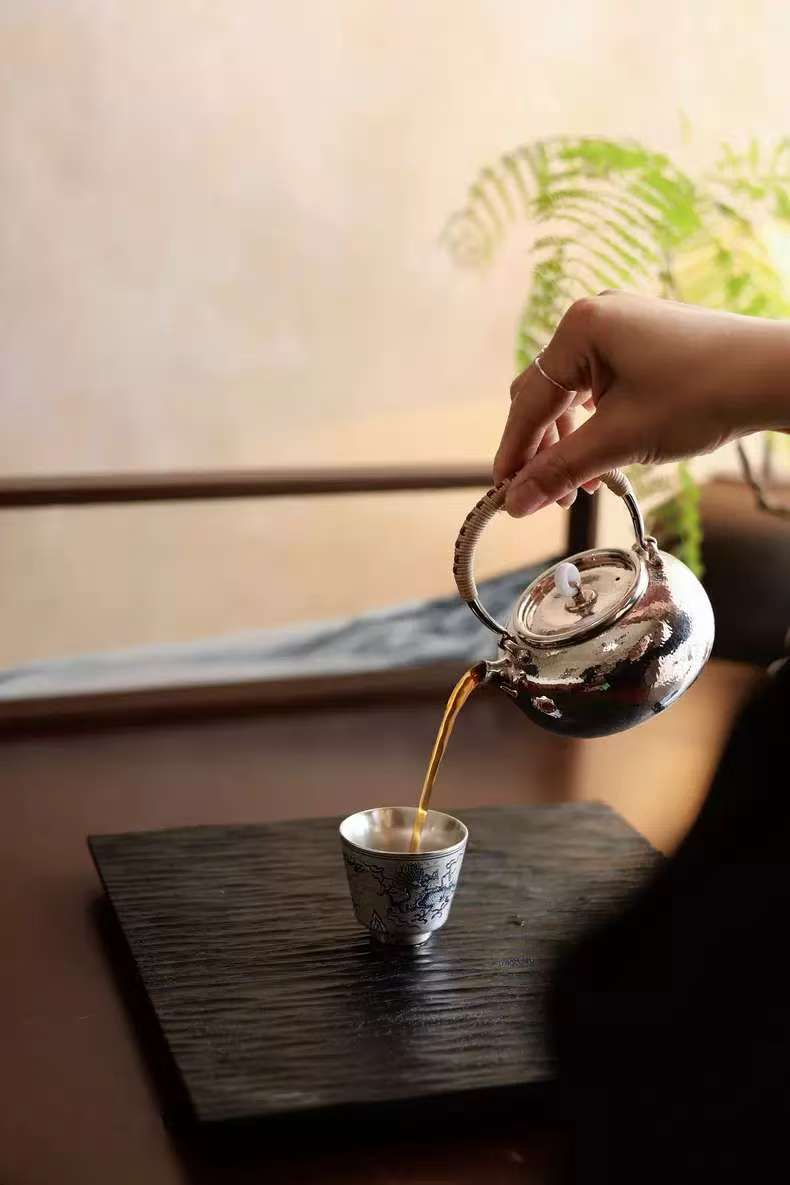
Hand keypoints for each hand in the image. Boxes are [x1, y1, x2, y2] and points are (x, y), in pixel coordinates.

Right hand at [494, 291, 789, 516]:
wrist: (774, 376)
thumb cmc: (704, 393)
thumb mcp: (621, 440)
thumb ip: (560, 471)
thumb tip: (515, 502)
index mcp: (580, 328)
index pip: (529, 401)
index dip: (514, 453)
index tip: (503, 494)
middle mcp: (594, 318)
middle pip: (544, 395)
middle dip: (543, 450)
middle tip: (545, 497)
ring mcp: (619, 328)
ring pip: (572, 395)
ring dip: (570, 443)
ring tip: (584, 486)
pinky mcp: (641, 342)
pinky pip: (599, 387)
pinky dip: (595, 425)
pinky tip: (605, 457)